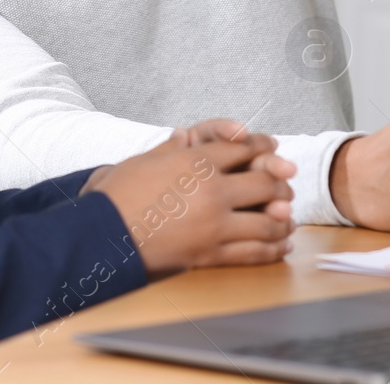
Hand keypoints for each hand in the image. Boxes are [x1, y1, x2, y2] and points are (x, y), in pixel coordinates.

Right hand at [82, 123, 295, 277]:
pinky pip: (253, 252)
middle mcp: (211, 190)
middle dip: (279, 184)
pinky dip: (273, 249)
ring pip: (266, 221)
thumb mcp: (145, 160)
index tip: (273, 150)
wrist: (102, 233)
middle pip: (264, 183)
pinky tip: (281, 244)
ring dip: (282, 219)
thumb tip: (185, 135)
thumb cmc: (118, 193)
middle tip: (286, 187)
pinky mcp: (210, 254)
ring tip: (287, 219)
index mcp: (195, 161)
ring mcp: (214, 224)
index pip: (242, 149)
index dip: (263, 148)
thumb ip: (172, 148)